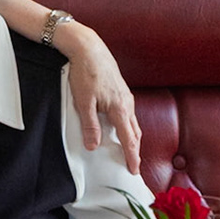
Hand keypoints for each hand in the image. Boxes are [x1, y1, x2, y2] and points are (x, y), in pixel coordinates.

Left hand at [58, 21, 140, 173]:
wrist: (88, 48)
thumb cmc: (85, 72)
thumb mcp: (83, 102)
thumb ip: (90, 125)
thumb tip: (94, 146)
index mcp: (120, 108)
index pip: (129, 139)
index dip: (132, 156)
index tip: (134, 170)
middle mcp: (127, 103)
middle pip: (135, 133)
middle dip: (135, 150)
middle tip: (133, 165)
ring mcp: (126, 96)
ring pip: (133, 122)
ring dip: (133, 138)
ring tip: (129, 150)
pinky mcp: (121, 90)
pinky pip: (129, 113)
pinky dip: (128, 125)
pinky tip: (121, 127)